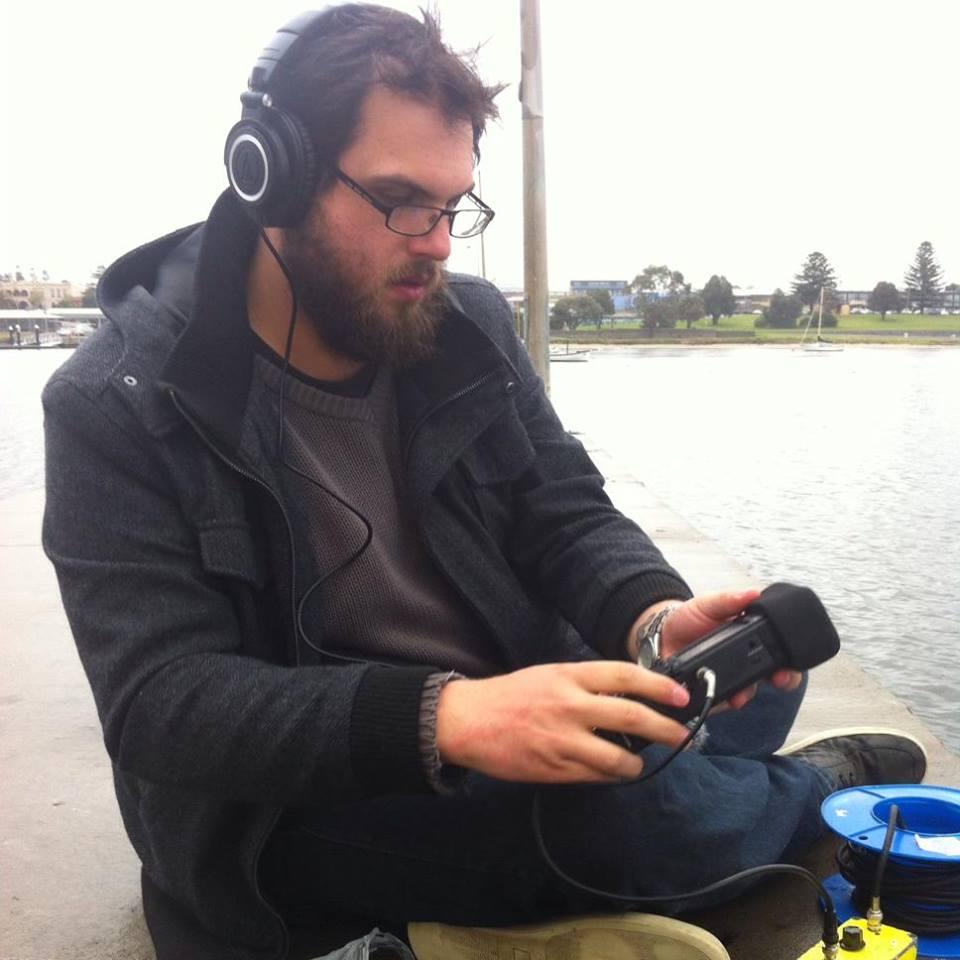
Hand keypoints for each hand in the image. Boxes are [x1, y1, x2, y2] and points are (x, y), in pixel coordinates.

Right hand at [436, 661, 691, 783]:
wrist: (468, 719)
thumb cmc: (511, 694)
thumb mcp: (550, 675)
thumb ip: (586, 684)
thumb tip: (629, 697)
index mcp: (569, 676)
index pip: (625, 675)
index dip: (658, 686)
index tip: (681, 696)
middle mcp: (570, 705)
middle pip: (630, 716)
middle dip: (665, 728)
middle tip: (683, 736)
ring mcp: (563, 740)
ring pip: (617, 757)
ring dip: (636, 762)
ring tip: (638, 762)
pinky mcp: (554, 768)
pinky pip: (594, 777)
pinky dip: (609, 776)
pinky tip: (610, 772)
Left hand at [658, 589, 802, 708]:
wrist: (662, 635)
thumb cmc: (689, 618)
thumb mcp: (708, 604)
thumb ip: (729, 600)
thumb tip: (753, 592)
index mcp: (750, 637)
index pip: (780, 650)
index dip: (791, 659)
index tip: (790, 662)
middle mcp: (745, 660)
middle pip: (774, 675)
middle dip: (782, 679)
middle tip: (778, 679)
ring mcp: (730, 678)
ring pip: (748, 692)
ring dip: (747, 694)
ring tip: (739, 695)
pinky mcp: (711, 691)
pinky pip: (720, 701)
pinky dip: (720, 702)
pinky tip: (716, 699)